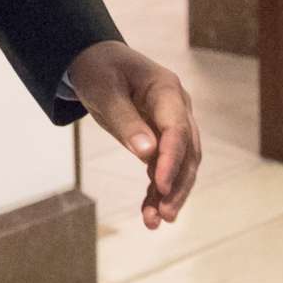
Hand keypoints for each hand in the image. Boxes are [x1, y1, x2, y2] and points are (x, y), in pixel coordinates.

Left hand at [66, 42, 200, 229]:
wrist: (95, 60)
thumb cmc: (99, 70)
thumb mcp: (104, 90)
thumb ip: (125, 120)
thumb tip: (146, 154)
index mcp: (167, 90)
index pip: (177, 130)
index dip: (171, 159)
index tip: (161, 186)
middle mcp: (178, 109)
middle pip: (188, 152)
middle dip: (177, 185)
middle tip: (164, 214)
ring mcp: (172, 125)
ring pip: (180, 166)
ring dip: (169, 194)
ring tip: (153, 222)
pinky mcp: (160, 140)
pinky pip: (163, 169)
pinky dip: (157, 191)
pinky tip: (148, 214)